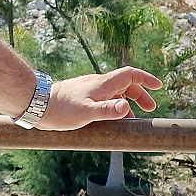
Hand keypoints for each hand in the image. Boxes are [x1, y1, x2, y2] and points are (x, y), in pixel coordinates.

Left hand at [37, 67, 161, 130]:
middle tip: (150, 109)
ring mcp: (88, 90)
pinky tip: (111, 121)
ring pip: (114, 93)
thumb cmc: (60, 109)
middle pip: (125, 84)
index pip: (130, 75)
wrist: (36, 105)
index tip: (159, 86)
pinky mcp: (81, 98)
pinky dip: (113, 107)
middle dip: (140, 94)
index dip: (146, 79)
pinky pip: (103, 99)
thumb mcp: (87, 112)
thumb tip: (128, 106)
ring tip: (133, 119)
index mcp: (102, 84)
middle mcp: (97, 84)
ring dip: (127, 102)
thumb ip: (107, 110)